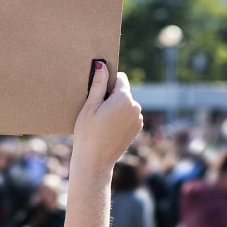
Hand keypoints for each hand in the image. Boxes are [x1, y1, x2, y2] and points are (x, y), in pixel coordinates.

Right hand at [71, 61, 142, 176]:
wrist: (95, 161)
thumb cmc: (88, 133)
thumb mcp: (89, 107)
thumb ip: (98, 84)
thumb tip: (101, 65)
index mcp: (124, 98)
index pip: (120, 78)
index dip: (107, 82)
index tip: (97, 94)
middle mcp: (136, 107)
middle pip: (123, 92)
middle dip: (111, 96)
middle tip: (96, 111)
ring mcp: (138, 119)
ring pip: (126, 104)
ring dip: (116, 107)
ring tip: (102, 122)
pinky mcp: (137, 129)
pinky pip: (129, 115)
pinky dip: (120, 118)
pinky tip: (108, 129)